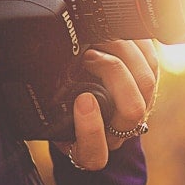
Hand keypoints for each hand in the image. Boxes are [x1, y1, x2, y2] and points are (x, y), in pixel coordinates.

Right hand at [55, 39, 160, 171]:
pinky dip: (137, 44)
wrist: (81, 111)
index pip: (94, 153)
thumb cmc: (58, 111)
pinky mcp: (148, 87)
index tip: (82, 100)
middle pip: (132, 111)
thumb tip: (32, 67)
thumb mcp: (46, 112)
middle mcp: (116, 134)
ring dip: (124, 54)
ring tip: (101, 37)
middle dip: (113, 74)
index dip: (91, 128)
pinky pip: (152, 64)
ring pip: (146, 83)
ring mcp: (137, 111)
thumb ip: (43, 103)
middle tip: (89, 56)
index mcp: (88, 150)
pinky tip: (118, 30)